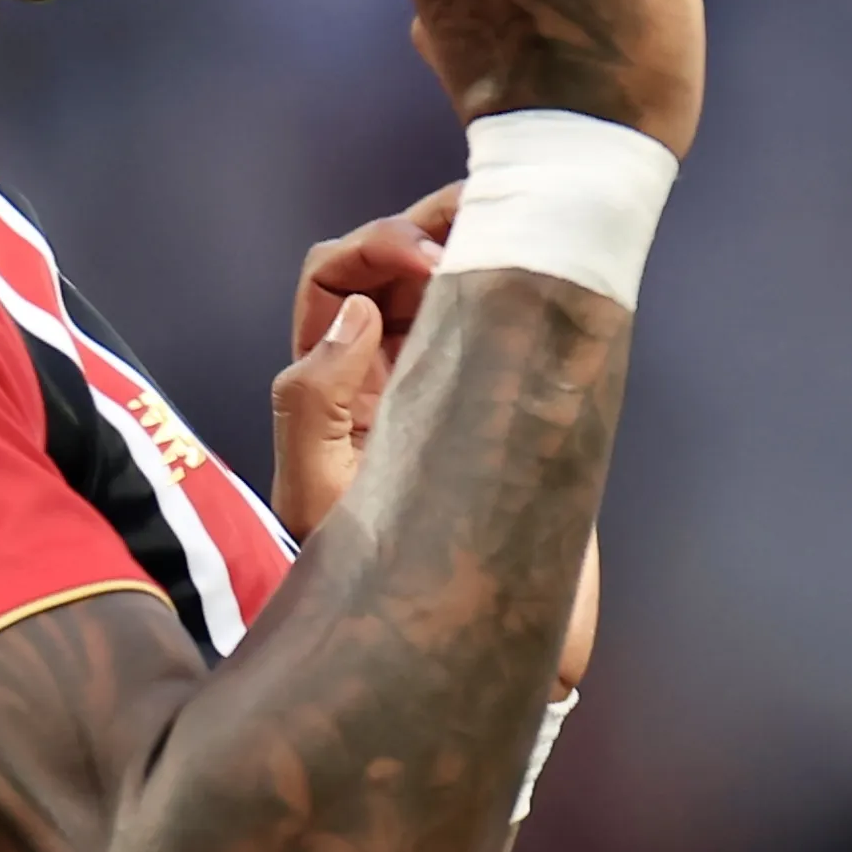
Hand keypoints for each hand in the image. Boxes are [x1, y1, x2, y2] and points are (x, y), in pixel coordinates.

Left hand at [271, 186, 597, 691]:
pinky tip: (539, 258)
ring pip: (442, 273)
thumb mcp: (320, 495)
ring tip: (508, 221)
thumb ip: (313, 406)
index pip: (336, 280)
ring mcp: (440, 370)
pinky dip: (509, 268)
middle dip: (422, 224)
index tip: (428, 267)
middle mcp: (381, 366)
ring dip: (467, 231)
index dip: (372, 253)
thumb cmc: (381, 572)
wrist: (457, 631)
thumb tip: (360, 318)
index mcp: (335, 383)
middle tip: (475, 227)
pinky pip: (494, 309)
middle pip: (387, 258)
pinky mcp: (496, 385)